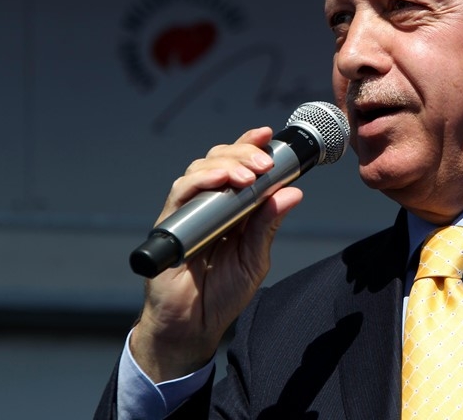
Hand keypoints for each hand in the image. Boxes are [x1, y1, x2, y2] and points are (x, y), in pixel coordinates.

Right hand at [129, 126, 302, 381]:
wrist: (191, 327)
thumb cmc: (221, 294)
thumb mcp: (254, 258)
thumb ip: (268, 225)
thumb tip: (292, 192)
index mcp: (230, 208)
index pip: (238, 166)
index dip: (250, 145)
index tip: (269, 135)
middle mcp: (208, 204)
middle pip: (219, 159)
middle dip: (244, 151)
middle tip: (266, 161)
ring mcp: (187, 212)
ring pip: (201, 169)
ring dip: (228, 164)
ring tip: (251, 173)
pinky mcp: (169, 224)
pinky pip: (182, 192)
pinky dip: (203, 180)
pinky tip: (224, 181)